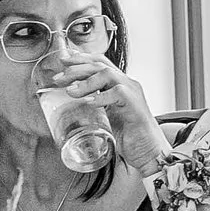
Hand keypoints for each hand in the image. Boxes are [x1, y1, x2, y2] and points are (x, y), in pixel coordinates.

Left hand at [42, 55, 166, 173]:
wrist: (150, 152)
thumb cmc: (130, 137)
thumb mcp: (108, 117)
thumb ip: (95, 107)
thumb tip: (70, 105)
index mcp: (120, 85)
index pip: (100, 62)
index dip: (80, 59)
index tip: (62, 62)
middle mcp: (128, 84)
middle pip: (100, 65)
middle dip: (76, 69)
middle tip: (59, 79)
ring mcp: (133, 93)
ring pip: (107, 74)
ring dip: (85, 81)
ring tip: (70, 92)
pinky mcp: (136, 106)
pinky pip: (118, 93)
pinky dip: (101, 97)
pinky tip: (88, 102)